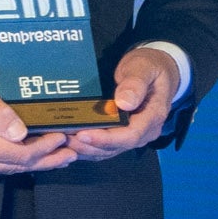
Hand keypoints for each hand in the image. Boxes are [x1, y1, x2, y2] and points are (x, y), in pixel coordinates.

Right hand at [0, 73, 77, 178]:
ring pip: (9, 170)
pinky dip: (19, 162)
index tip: (63, 136)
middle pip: (17, 166)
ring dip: (36, 163)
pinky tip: (33, 158)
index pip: (19, 153)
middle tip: (72, 153)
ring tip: (60, 158)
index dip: (44, 147)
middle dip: (47, 159)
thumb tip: (22, 133)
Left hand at [66, 46, 182, 160]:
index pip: (130, 135)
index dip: (106, 138)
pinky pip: (104, 147)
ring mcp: (132, 135)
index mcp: (153, 116)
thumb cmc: (149, 68)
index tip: (83, 134)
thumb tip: (124, 102)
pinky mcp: (121, 135)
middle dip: (89, 145)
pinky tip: (69, 141)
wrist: (154, 71)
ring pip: (107, 150)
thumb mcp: (143, 68)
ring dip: (84, 148)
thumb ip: (135, 83)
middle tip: (64, 137)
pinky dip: (86, 147)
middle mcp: (144, 131)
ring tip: (62, 139)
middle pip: (116, 146)